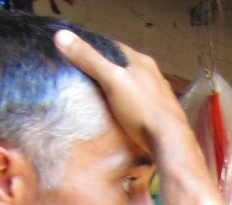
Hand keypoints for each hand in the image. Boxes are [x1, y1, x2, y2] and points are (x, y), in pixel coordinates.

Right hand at [53, 29, 187, 152]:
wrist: (170, 141)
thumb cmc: (142, 109)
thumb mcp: (112, 80)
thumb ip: (89, 59)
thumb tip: (61, 35)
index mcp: (142, 62)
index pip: (115, 47)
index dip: (96, 49)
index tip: (79, 54)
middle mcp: (154, 75)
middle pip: (125, 67)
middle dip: (108, 70)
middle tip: (87, 78)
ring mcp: (160, 95)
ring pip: (134, 86)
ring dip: (120, 88)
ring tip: (101, 96)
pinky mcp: (162, 114)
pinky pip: (141, 104)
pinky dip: (129, 105)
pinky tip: (122, 114)